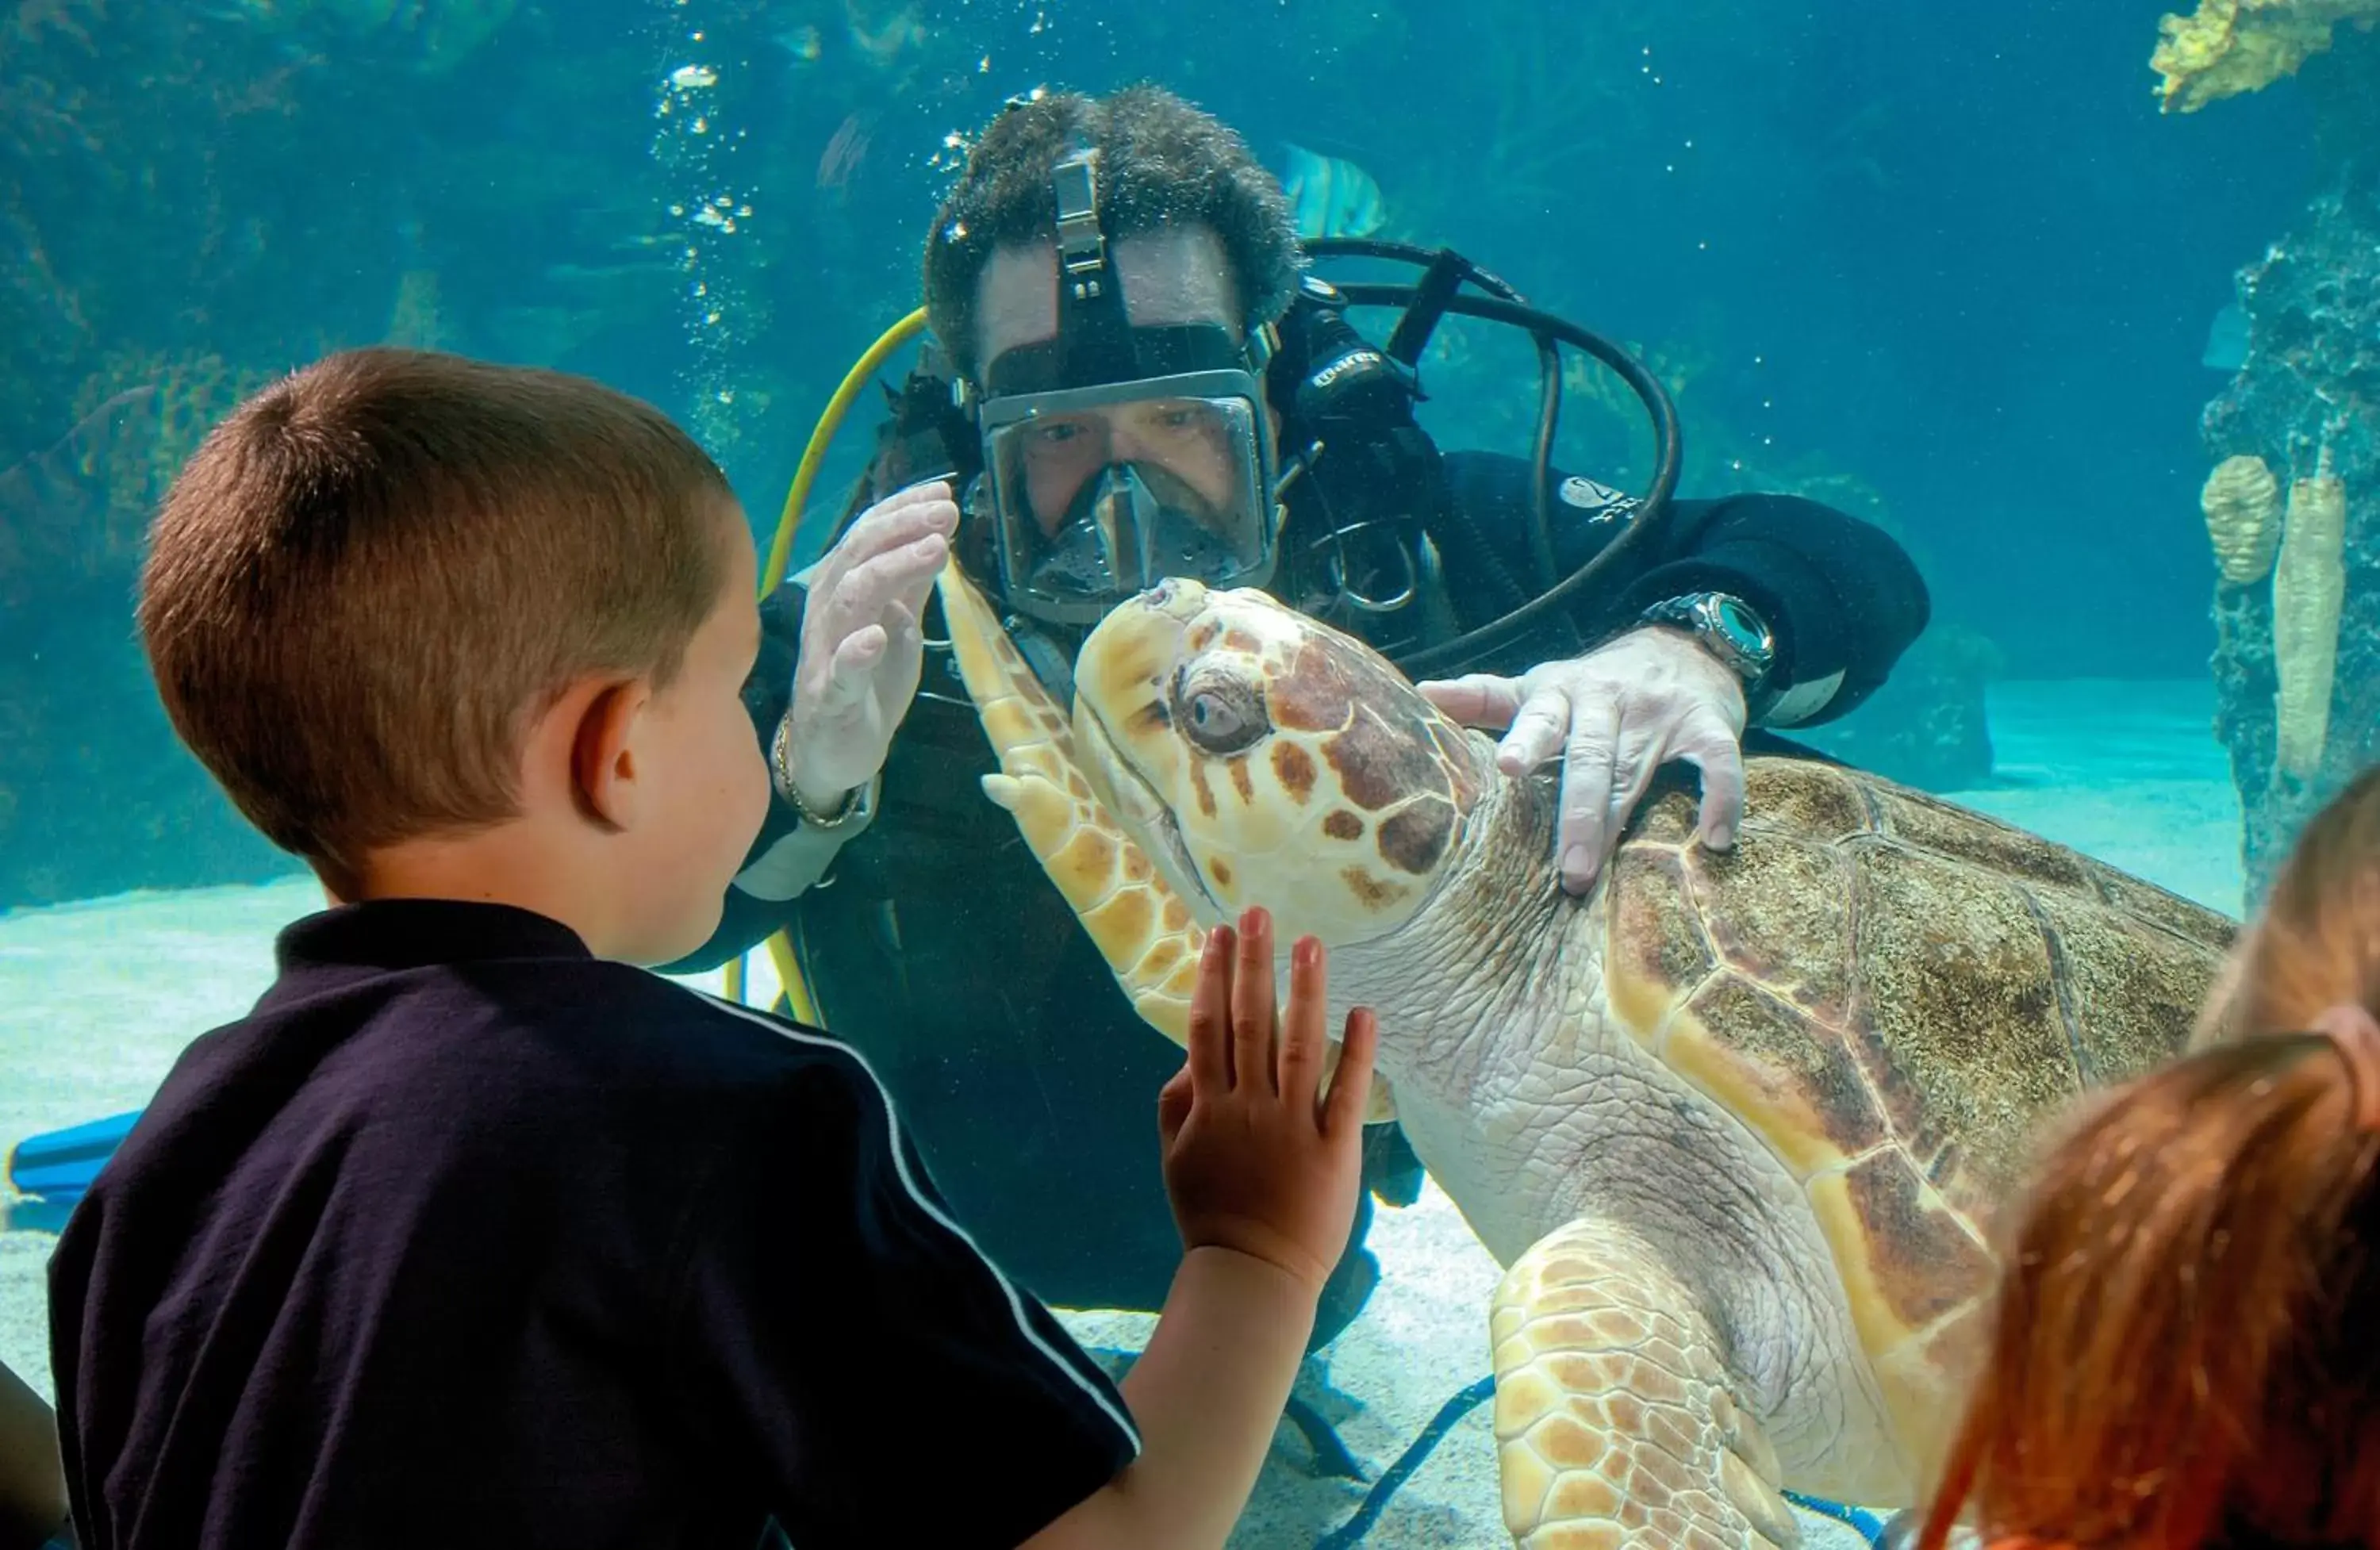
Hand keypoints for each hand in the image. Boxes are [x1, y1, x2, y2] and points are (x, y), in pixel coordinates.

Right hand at [778, 481, 958, 812]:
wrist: (833, 750)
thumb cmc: (866, 681)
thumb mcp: (898, 624)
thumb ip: (911, 583)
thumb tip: (938, 534)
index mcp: (843, 587)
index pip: (867, 534)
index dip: (902, 509)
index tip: (942, 492)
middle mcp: (828, 610)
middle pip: (859, 555)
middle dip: (903, 528)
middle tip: (946, 515)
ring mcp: (826, 652)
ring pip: (850, 598)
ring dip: (892, 570)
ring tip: (933, 551)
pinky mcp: (830, 697)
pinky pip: (840, 670)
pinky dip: (858, 650)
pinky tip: (879, 634)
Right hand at [1156, 907, 1378, 1294]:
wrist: (1252, 1273)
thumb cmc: (1212, 1213)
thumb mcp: (1176, 1157)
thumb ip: (1176, 1102)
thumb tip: (1189, 1054)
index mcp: (1208, 1106)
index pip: (1207, 1028)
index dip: (1212, 977)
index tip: (1219, 933)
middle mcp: (1247, 1108)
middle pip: (1249, 1023)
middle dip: (1254, 965)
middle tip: (1259, 913)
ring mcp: (1291, 1126)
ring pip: (1297, 1045)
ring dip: (1304, 991)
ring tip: (1310, 944)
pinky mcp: (1332, 1149)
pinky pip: (1346, 1093)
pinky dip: (1355, 1051)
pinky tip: (1363, 1011)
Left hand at [1419, 626, 1747, 895]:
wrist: (1681, 646)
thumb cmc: (1593, 687)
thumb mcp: (1539, 686)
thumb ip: (1485, 698)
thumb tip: (1422, 692)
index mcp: (1559, 693)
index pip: (1537, 715)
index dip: (1524, 739)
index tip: (1508, 767)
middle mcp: (1606, 700)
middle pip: (1587, 756)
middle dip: (1576, 815)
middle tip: (1567, 872)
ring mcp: (1658, 712)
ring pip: (1635, 768)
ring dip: (1618, 821)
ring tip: (1595, 875)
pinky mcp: (1706, 723)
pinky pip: (1718, 762)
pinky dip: (1720, 798)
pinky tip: (1714, 840)